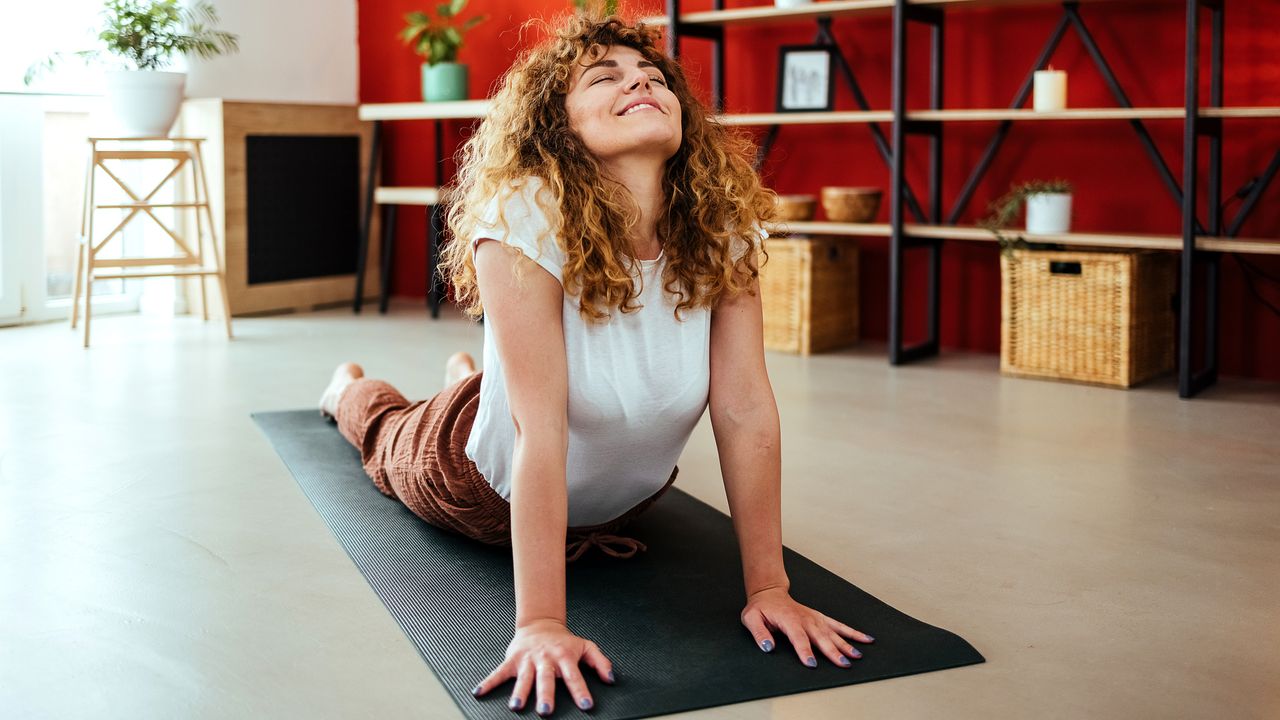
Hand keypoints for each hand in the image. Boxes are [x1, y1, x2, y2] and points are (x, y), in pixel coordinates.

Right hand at [472, 618, 614, 714]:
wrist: (540, 624)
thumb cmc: (564, 641)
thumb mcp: (586, 647)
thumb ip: (600, 662)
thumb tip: (611, 680)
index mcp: (564, 657)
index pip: (574, 676)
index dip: (580, 691)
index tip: (586, 706)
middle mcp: (546, 659)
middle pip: (546, 679)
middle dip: (545, 695)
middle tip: (545, 711)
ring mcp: (528, 659)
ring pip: (523, 677)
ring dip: (520, 692)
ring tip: (516, 706)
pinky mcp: (513, 660)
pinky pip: (499, 672)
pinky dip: (488, 682)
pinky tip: (479, 693)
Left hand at [740, 587, 874, 666]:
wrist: (769, 593)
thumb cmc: (761, 608)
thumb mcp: (751, 618)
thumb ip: (759, 633)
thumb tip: (768, 647)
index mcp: (789, 620)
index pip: (798, 638)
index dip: (805, 651)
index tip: (812, 664)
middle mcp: (805, 619)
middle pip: (821, 637)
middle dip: (833, 651)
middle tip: (844, 664)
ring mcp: (815, 618)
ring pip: (833, 632)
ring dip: (846, 644)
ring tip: (858, 656)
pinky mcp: (821, 618)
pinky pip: (839, 625)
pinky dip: (852, 632)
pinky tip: (865, 639)